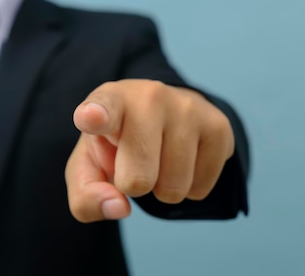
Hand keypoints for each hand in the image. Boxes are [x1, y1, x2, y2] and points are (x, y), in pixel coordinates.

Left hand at [65, 79, 234, 222]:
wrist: (163, 115)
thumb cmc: (116, 145)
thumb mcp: (89, 168)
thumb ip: (87, 196)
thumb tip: (119, 207)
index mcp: (110, 100)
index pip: (102, 108)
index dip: (96, 116)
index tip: (91, 118)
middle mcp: (149, 96)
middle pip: (138, 179)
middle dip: (134, 185)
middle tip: (134, 161)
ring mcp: (187, 108)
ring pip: (173, 188)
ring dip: (163, 187)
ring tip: (159, 157)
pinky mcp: (218, 126)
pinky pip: (200, 188)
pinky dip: (189, 187)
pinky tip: (183, 159)